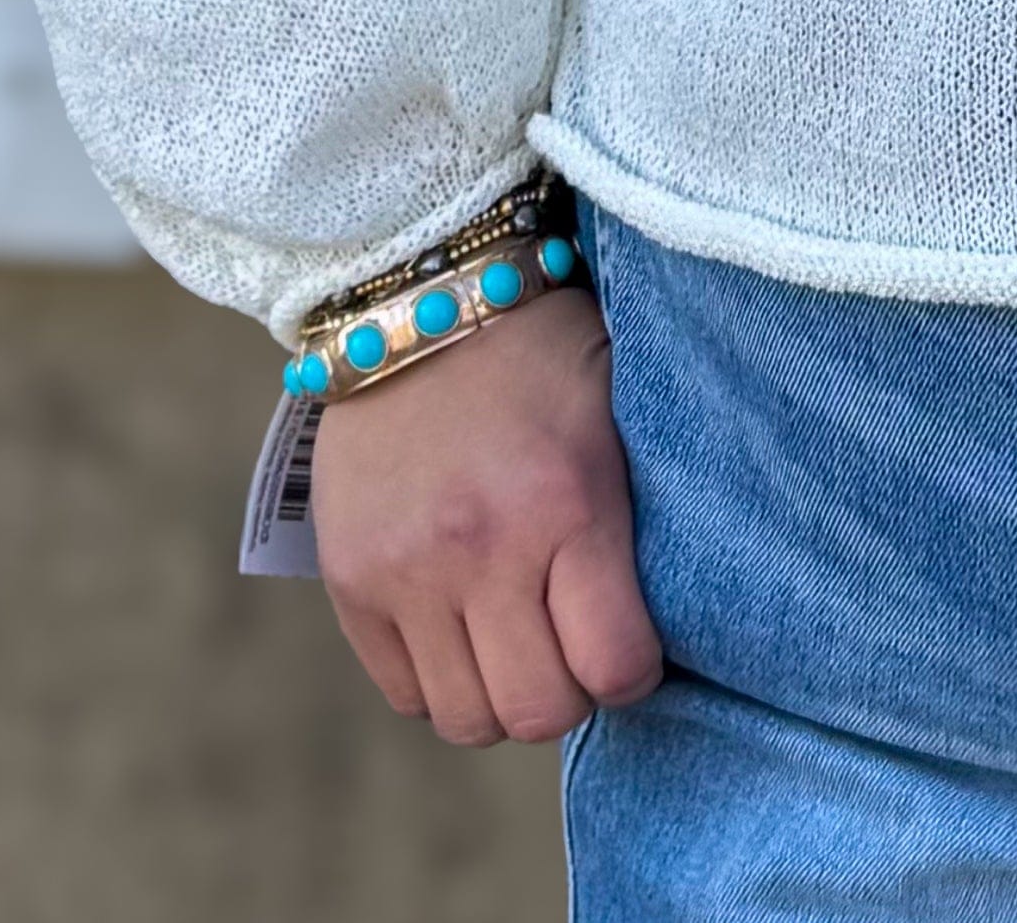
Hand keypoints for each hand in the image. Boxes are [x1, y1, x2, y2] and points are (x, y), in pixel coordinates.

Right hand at [311, 283, 662, 743]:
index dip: (633, 672)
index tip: (633, 645)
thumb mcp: (617, 408)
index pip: (614, 667)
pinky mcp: (350, 581)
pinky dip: (440, 682)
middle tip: (573, 647)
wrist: (418, 297)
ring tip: (516, 640)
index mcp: (567, 503)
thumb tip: (667, 615)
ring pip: (466, 719)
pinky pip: (403, 694)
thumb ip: (632, 515)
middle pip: (537, 712)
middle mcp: (483, 549)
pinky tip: (463, 630)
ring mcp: (407, 571)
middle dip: (568, 694)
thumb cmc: (541, 350)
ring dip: (500, 696)